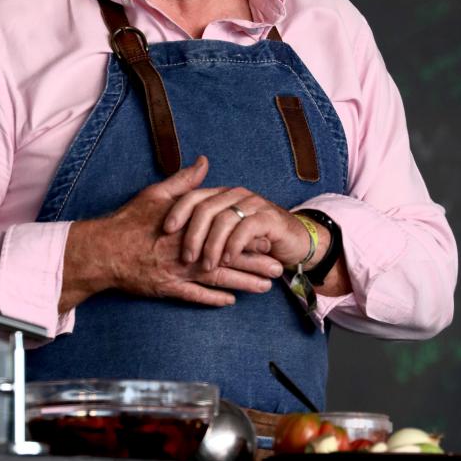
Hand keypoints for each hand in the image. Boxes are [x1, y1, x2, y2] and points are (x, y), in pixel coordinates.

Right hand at [59, 156, 284, 312]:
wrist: (104, 250)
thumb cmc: (130, 221)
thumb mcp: (157, 194)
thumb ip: (185, 181)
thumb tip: (204, 162)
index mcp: (189, 227)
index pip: (226, 230)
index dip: (248, 235)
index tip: (269, 236)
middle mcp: (188, 250)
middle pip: (229, 257)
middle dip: (256, 264)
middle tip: (279, 267)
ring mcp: (178, 272)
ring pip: (218, 279)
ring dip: (244, 283)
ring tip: (266, 287)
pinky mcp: (168, 288)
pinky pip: (194, 296)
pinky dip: (213, 299)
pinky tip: (230, 301)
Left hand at [162, 184, 312, 271]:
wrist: (294, 242)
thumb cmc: (254, 238)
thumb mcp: (224, 233)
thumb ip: (202, 226)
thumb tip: (170, 227)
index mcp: (221, 195)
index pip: (194, 196)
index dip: (178, 211)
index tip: (165, 230)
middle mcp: (236, 195)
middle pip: (206, 207)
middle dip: (193, 234)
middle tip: (186, 257)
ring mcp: (253, 205)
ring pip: (224, 219)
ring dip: (213, 245)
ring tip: (206, 265)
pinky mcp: (269, 218)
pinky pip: (246, 229)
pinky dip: (234, 246)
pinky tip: (226, 260)